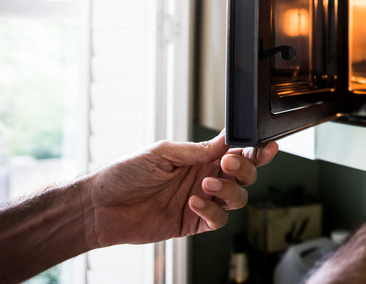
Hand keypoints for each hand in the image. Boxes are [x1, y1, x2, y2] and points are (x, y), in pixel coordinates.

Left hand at [85, 131, 277, 246]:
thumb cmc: (124, 174)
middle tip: (228, 162)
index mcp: (200, 157)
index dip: (255, 149)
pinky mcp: (194, 223)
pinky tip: (193, 203)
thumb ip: (197, 150)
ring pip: (237, 198)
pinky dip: (211, 211)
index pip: (236, 150)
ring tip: (205, 185)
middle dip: (245, 168)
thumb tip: (225, 141)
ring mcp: (202, 201)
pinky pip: (218, 220)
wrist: (101, 207)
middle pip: (245, 174)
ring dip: (228, 190)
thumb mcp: (162, 152)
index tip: (264, 147)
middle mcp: (205, 178)